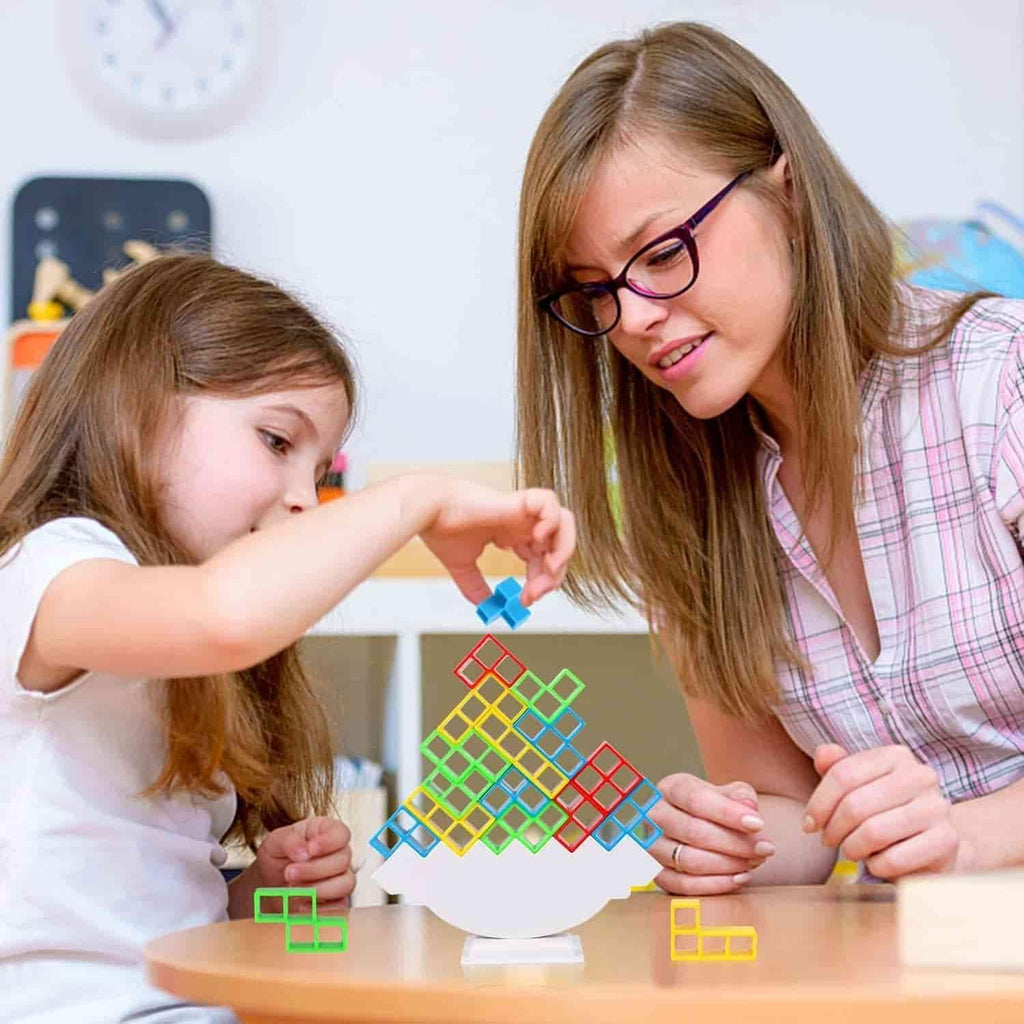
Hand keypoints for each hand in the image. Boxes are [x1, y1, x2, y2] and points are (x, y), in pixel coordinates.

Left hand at [255, 816, 354, 913]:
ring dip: (318, 889)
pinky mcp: (338, 901)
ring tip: (293, 890)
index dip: (329, 842)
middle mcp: (338, 854)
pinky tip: (301, 906)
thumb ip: (289, 841)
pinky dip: (320, 909)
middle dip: (314, 869)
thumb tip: (304, 852)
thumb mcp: (275, 841)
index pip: (342, 833)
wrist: (269, 885)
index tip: (309, 850)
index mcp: (326, 832)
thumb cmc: (277, 856)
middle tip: (289, 873)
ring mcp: (341, 877)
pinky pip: (340, 907)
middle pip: (343, 861)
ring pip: (346, 884)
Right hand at [418, 479, 574, 606]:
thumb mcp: (463, 566)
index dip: (541, 582)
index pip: (544, 558)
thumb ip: (476, 586)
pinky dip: (552, 522)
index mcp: (513, 534)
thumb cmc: (440, 528)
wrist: (427, 511)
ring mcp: (522, 510)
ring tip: (549, 568)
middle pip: (558, 547)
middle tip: (532, 594)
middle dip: (552, 575)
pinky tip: (536, 540)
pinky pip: (550, 503)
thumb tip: (487, 608)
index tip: (525, 600)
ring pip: (564, 523)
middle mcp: (522, 522)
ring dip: (563, 548)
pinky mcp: (518, 499)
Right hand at [648, 773, 774, 894]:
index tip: (758, 824)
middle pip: (693, 831)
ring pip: (689, 860)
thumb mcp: (730, 793)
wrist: (701, 826)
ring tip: (754, 862)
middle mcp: (654, 815)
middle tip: (765, 849)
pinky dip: (715, 885)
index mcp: (670, 788)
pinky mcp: (657, 875)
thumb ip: (741, 796)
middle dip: (735, 843)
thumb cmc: (716, 808)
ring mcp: (652, 846)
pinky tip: (740, 878)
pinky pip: (683, 886)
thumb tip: (748, 808)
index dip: (727, 813)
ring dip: (728, 865)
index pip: (695, 799)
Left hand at [804, 743, 958, 877]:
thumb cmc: (886, 812)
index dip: (818, 803)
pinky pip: (895, 858)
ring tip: (850, 851)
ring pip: (873, 831)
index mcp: (895, 755)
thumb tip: (823, 754)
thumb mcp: (859, 787)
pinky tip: (876, 863)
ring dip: (852, 848)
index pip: (843, 775)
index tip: (809, 824)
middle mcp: (920, 775)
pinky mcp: (947, 840)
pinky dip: (876, 866)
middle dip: (833, 828)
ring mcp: (938, 807)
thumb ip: (838, 768)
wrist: (934, 844)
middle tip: (829, 841)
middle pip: (855, 804)